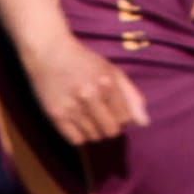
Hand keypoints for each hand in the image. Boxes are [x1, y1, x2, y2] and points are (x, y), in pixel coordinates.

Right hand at [24, 31, 148, 147]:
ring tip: (88, 116)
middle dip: (110, 126)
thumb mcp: (112, 71)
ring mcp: (71, 107)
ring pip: (94, 137)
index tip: (113, 107)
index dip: (122, 115)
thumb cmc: (85, 62)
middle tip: (102, 115)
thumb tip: (145, 123)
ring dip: (95, 130)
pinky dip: (80, 135)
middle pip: (111, 131)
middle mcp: (89, 96)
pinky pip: (76, 140)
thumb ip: (131, 96)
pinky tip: (77, 122)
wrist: (48, 53)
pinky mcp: (55, 115)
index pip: (125, 118)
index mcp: (107, 82)